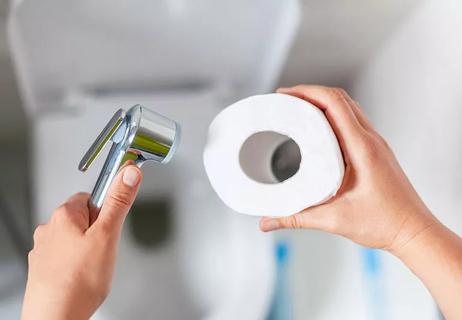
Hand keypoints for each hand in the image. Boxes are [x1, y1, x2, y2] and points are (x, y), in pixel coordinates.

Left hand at [22, 165, 142, 319]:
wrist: (56, 318)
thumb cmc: (78, 281)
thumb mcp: (107, 236)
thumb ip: (119, 202)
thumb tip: (129, 173)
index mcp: (64, 215)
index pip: (91, 196)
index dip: (107, 210)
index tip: (112, 222)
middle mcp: (49, 228)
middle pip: (84, 218)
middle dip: (99, 231)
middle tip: (105, 249)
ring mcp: (44, 250)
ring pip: (76, 239)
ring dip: (88, 248)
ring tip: (94, 266)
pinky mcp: (44, 268)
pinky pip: (67, 257)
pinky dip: (76, 263)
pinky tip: (83, 276)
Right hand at [260, 85, 436, 253]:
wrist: (414, 232)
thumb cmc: (385, 224)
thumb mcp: (334, 220)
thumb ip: (295, 219)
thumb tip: (266, 222)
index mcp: (362, 148)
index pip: (334, 104)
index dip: (306, 92)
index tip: (284, 94)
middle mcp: (371, 140)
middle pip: (340, 99)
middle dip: (310, 93)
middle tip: (285, 99)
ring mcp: (375, 144)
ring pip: (348, 108)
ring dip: (322, 102)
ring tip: (298, 108)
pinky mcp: (375, 152)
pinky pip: (353, 123)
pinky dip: (333, 116)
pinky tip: (318, 129)